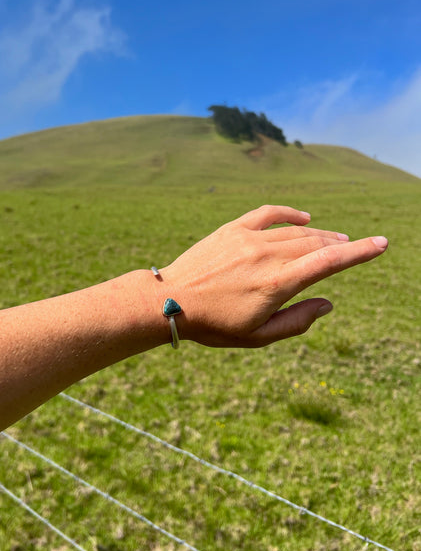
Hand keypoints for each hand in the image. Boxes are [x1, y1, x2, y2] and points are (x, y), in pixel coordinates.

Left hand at [160, 205, 387, 347]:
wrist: (171, 301)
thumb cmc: (215, 325)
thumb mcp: (258, 337)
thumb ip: (297, 321)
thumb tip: (328, 303)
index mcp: (276, 284)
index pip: (328, 263)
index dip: (359, 252)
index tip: (381, 244)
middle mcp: (266, 256)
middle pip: (315, 244)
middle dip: (339, 245)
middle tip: (352, 248)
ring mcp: (248, 238)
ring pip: (295, 231)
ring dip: (319, 234)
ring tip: (332, 240)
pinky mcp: (232, 229)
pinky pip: (268, 213)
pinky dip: (290, 213)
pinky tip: (304, 218)